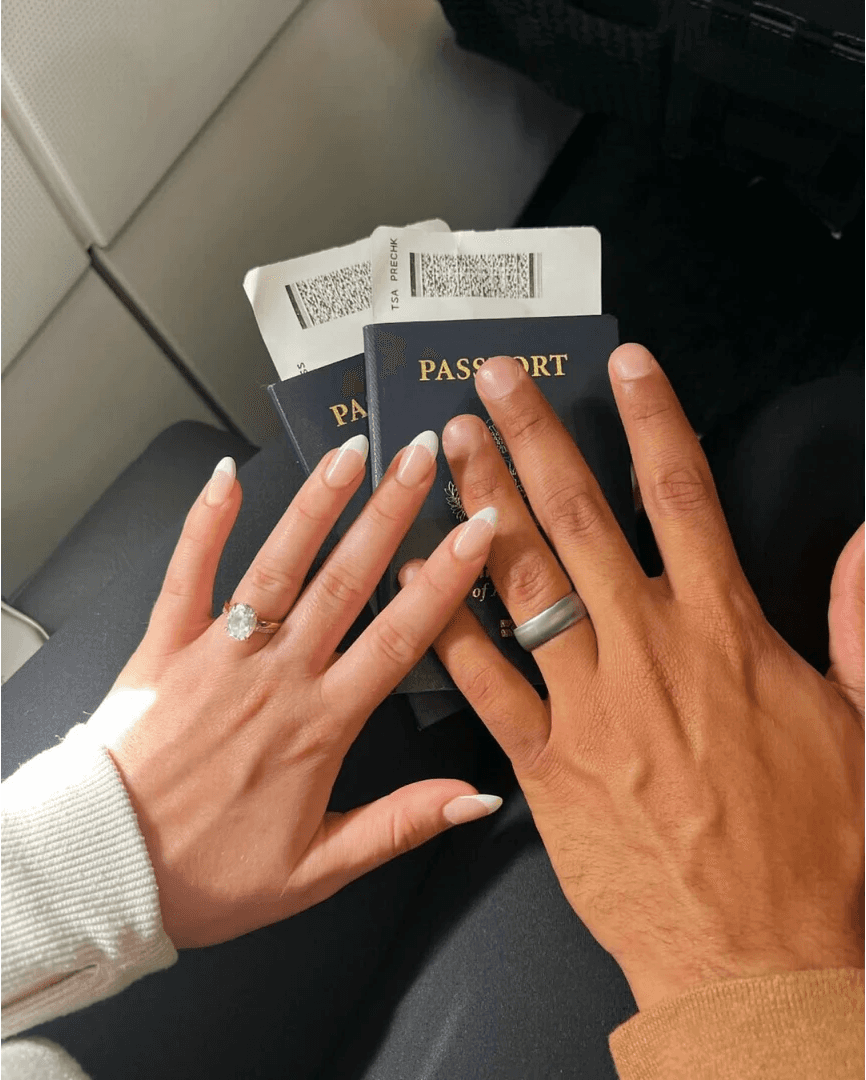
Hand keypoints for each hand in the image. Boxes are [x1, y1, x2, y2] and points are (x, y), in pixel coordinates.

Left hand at [97, 432, 500, 947]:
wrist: (104, 873)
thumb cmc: (206, 873)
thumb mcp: (317, 869)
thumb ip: (402, 824)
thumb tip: (477, 798)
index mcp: (320, 724)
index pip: (400, 635)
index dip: (445, 578)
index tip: (476, 530)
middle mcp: (275, 676)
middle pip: (346, 579)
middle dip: (390, 511)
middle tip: (423, 456)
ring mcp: (218, 654)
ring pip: (278, 564)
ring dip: (317, 504)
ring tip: (350, 452)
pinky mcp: (165, 648)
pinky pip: (187, 573)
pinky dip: (206, 522)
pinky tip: (226, 475)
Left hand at [410, 349, 863, 1011]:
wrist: (758, 960)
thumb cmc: (811, 851)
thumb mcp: (861, 723)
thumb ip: (856, 625)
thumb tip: (862, 548)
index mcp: (723, 632)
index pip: (681, 493)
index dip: (651, 417)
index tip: (622, 365)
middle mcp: (646, 651)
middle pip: (579, 518)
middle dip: (533, 438)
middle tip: (493, 384)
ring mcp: (587, 705)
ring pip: (521, 583)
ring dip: (482, 506)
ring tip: (448, 452)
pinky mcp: (545, 763)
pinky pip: (484, 681)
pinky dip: (449, 624)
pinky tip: (418, 576)